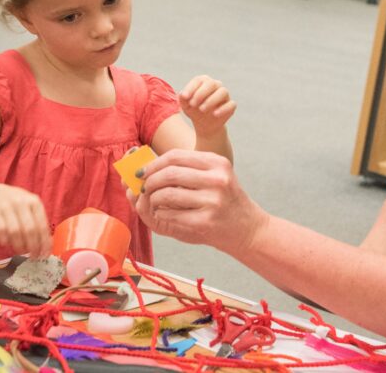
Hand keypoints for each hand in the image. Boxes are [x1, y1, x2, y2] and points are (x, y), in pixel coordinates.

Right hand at [0, 185, 51, 257]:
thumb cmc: (21, 206)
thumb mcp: (32, 209)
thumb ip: (40, 223)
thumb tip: (47, 246)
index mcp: (35, 203)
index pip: (42, 226)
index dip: (44, 243)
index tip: (44, 254)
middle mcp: (21, 203)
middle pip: (29, 229)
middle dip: (32, 246)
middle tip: (33, 256)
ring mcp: (7, 207)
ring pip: (15, 231)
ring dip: (19, 245)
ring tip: (21, 252)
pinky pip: (1, 230)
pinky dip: (5, 241)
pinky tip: (8, 245)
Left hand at [126, 149, 265, 254]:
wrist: (247, 230)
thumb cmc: (222, 203)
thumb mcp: (210, 179)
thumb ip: (180, 171)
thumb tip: (138, 171)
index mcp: (217, 163)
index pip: (175, 156)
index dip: (153, 163)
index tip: (141, 172)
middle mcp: (217, 179)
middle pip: (169, 173)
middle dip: (149, 181)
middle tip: (144, 189)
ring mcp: (212, 201)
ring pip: (166, 195)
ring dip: (153, 200)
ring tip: (155, 204)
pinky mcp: (205, 222)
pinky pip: (169, 214)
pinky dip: (160, 215)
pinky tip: (165, 216)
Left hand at [179, 75, 235, 136]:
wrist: (204, 124)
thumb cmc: (194, 110)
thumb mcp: (185, 105)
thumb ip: (182, 98)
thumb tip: (182, 94)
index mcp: (204, 82)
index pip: (199, 80)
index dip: (191, 88)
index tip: (184, 97)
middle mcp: (216, 85)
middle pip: (211, 84)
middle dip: (201, 93)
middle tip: (192, 104)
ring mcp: (224, 95)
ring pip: (223, 92)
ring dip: (211, 100)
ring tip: (201, 109)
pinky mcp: (231, 106)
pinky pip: (231, 104)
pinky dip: (223, 109)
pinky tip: (214, 114)